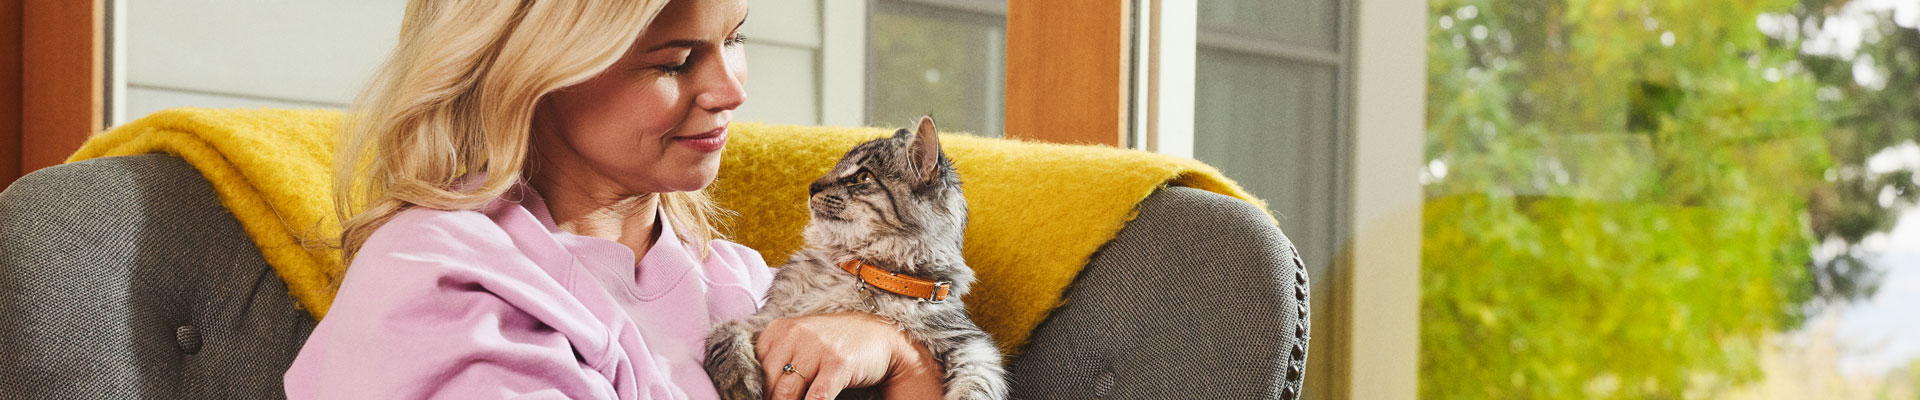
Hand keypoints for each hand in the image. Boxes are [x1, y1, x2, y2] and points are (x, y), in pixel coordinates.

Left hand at [753, 311, 941, 399]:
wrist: (880, 337)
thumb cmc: (834, 345)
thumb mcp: (800, 343)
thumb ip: (777, 362)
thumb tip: (755, 393)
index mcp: (779, 330)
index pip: (753, 369)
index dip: (754, 391)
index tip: (759, 399)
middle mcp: (794, 335)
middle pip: (768, 384)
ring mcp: (817, 348)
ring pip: (787, 394)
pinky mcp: (837, 364)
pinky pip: (816, 398)